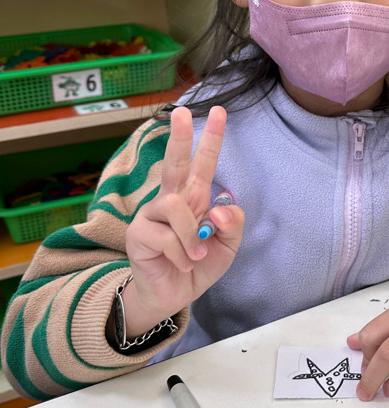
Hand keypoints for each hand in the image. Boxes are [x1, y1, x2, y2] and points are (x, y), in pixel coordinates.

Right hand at [123, 105, 244, 336]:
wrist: (174, 295)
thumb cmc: (197, 265)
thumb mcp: (227, 246)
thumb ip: (232, 224)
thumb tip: (220, 207)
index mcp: (193, 198)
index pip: (203, 163)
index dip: (212, 138)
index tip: (219, 111)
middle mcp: (171, 200)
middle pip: (175, 161)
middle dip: (179, 136)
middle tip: (181, 111)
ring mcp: (151, 214)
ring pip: (177, 207)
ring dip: (192, 235)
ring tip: (195, 254)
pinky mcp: (138, 233)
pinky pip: (167, 237)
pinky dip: (182, 253)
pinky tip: (181, 262)